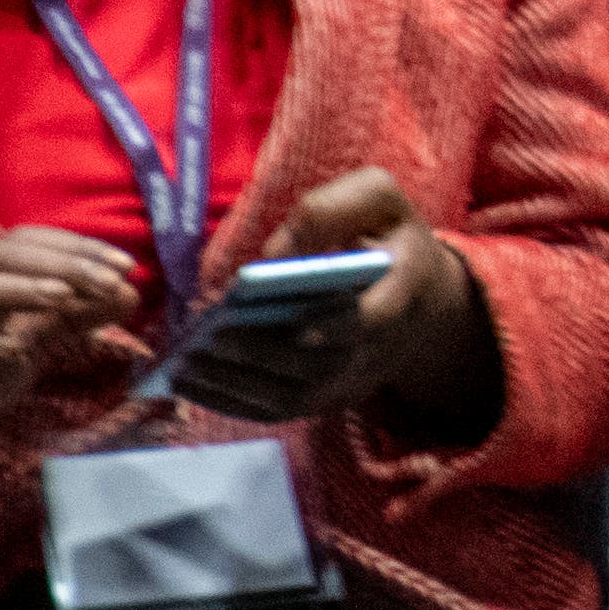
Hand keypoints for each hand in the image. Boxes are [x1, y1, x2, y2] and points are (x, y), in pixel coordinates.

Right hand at [0, 223, 145, 498]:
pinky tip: (17, 353)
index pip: (28, 243)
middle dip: (58, 260)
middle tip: (109, 278)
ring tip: (64, 297)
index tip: (125, 265)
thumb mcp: (27, 345)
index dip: (76, 246)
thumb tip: (130, 293)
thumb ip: (72, 320)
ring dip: (15, 287)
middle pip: (1, 253)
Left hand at [183, 165, 482, 433]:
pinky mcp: (330, 398)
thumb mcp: (378, 199)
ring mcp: (356, 380)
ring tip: (184, 365)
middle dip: (259, 354)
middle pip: (318, 364)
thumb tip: (271, 256)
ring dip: (236, 385)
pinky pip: (279, 410)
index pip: (368, 319)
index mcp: (403, 290)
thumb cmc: (388, 237)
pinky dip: (233, 402)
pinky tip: (192, 384)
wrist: (424, 298)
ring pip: (293, 396)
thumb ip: (332, 209)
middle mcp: (383, 347)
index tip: (280, 316)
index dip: (326, 323)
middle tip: (204, 340)